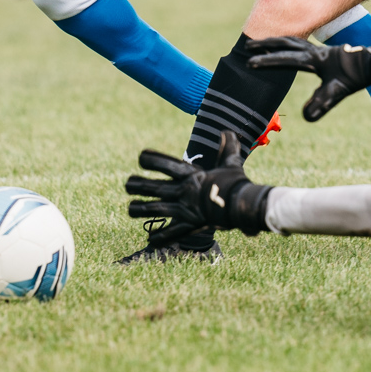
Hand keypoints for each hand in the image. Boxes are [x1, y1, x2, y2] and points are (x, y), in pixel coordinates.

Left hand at [124, 133, 271, 234]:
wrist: (242, 206)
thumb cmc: (237, 184)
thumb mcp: (232, 164)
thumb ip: (227, 148)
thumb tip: (227, 132)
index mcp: (192, 175)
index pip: (168, 165)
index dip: (152, 159)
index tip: (141, 157)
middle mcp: (184, 191)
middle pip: (154, 187)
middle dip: (138, 185)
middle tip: (128, 184)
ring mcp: (185, 209)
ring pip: (156, 210)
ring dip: (140, 210)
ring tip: (130, 209)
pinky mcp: (190, 225)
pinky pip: (172, 233)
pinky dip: (160, 237)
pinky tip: (150, 239)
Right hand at [246, 35, 370, 121]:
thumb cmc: (357, 75)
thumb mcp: (339, 91)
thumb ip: (323, 102)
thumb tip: (307, 116)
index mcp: (315, 59)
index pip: (286, 59)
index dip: (268, 62)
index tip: (250, 63)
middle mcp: (314, 51)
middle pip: (285, 43)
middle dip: (266, 44)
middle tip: (247, 46)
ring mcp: (318, 49)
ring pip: (292, 41)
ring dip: (276, 42)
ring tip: (261, 44)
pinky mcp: (323, 52)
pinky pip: (300, 45)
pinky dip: (289, 44)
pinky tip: (287, 49)